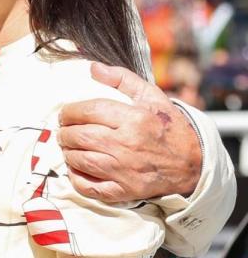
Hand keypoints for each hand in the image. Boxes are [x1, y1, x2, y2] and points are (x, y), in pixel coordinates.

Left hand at [57, 62, 201, 202]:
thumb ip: (122, 78)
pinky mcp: (125, 190)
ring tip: (68, 146)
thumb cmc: (169, 127)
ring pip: (81, 160)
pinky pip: (91, 187)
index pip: (88, 111)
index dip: (69, 111)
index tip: (65, 113)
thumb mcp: (152, 96)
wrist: (193, 164)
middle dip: (64, 132)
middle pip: (79, 136)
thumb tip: (93, 68)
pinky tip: (75, 169)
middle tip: (64, 130)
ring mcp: (125, 170)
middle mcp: (127, 144)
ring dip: (67, 152)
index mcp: (133, 119)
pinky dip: (77, 178)